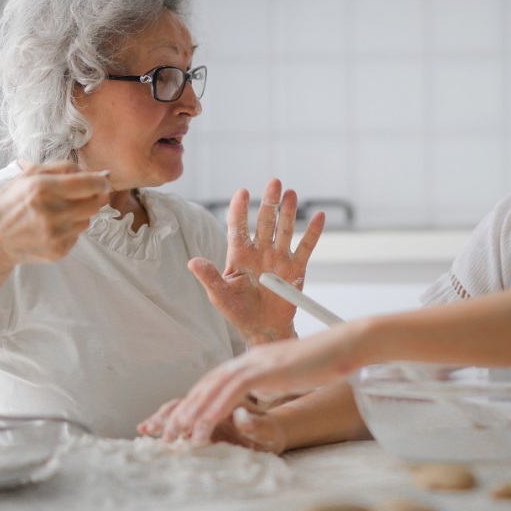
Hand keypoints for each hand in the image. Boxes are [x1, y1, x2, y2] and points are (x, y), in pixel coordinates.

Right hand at [0, 161, 110, 265]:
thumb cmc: (9, 203)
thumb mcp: (28, 176)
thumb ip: (62, 168)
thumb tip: (94, 173)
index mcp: (42, 189)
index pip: (90, 184)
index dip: (101, 181)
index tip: (102, 180)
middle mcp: (51, 213)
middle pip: (95, 203)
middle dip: (94, 196)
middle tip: (83, 194)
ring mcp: (56, 234)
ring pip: (89, 220)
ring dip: (81, 213)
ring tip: (60, 211)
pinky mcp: (59, 250)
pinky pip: (78, 235)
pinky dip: (71, 228)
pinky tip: (53, 226)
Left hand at [138, 324, 364, 443]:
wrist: (344, 345)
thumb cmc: (324, 361)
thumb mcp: (289, 373)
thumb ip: (270, 381)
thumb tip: (259, 394)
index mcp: (254, 359)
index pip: (216, 380)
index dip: (197, 400)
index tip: (183, 421)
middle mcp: (250, 358)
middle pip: (208, 382)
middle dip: (186, 408)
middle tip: (169, 431)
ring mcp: (258, 361)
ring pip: (215, 386)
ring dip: (195, 411)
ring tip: (181, 434)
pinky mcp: (267, 368)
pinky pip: (233, 389)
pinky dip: (216, 406)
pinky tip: (206, 422)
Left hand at [189, 178, 324, 344]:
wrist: (263, 327)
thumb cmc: (238, 311)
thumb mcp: (220, 296)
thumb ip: (209, 277)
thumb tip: (192, 262)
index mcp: (239, 255)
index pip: (238, 227)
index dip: (239, 209)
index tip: (242, 192)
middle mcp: (260, 251)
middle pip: (265, 222)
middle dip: (269, 202)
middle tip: (274, 182)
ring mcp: (279, 258)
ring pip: (284, 230)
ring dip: (288, 212)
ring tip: (291, 193)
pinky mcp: (296, 269)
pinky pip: (305, 248)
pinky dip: (313, 233)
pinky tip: (318, 216)